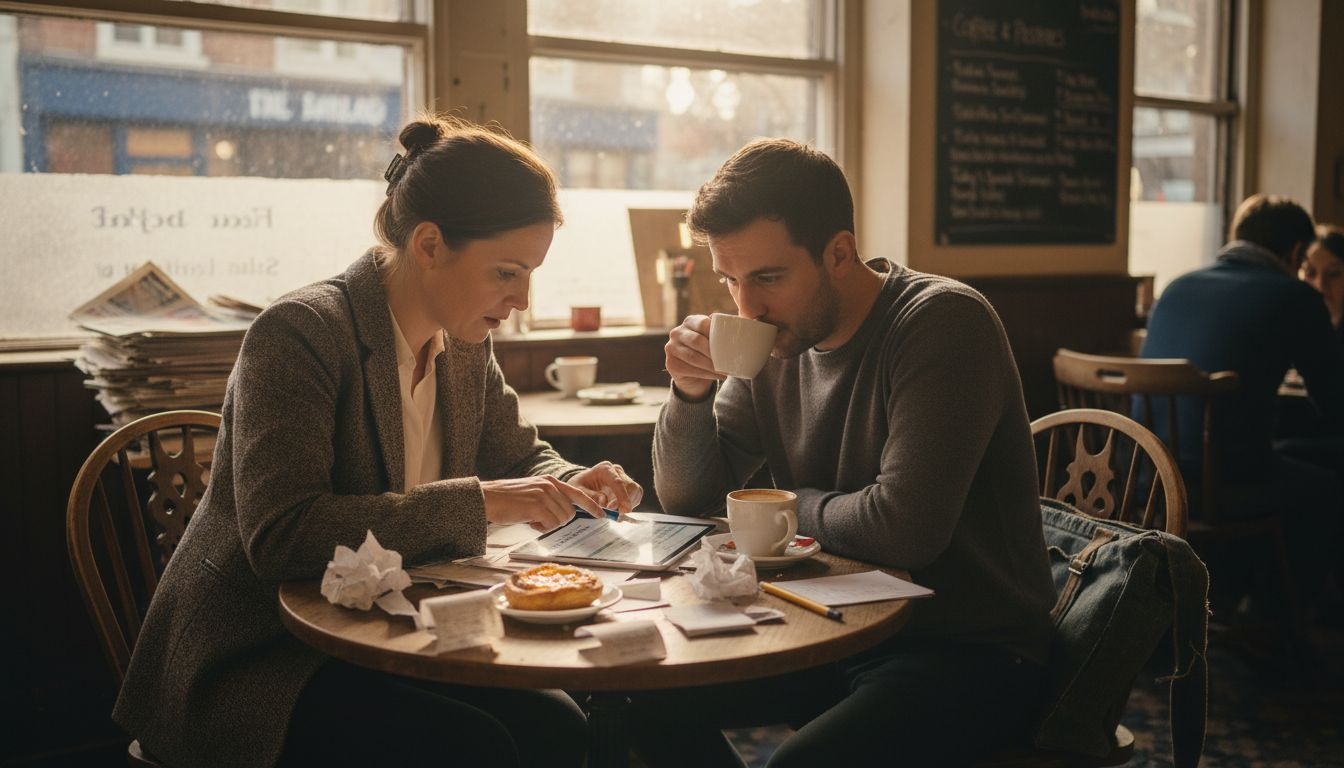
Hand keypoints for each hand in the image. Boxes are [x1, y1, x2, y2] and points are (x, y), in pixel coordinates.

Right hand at [480, 475, 601, 531]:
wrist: (487, 497)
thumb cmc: (508, 499)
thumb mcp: (533, 492)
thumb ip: (550, 498)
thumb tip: (564, 514)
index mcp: (550, 481)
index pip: (577, 494)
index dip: (592, 506)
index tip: (601, 514)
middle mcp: (549, 485)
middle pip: (571, 512)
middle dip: (560, 521)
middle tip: (541, 521)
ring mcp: (544, 494)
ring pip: (562, 519)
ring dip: (549, 525)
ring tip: (532, 519)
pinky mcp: (536, 505)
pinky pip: (551, 524)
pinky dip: (542, 528)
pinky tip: (529, 522)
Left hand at [568, 461, 643, 518]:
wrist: (581, 485)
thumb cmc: (579, 487)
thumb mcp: (578, 492)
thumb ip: (589, 497)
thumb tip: (603, 501)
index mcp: (604, 468)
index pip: (618, 482)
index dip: (621, 496)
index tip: (621, 509)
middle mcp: (616, 470)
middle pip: (630, 486)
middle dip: (625, 502)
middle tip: (617, 515)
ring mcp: (623, 477)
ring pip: (635, 491)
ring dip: (628, 504)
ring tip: (616, 515)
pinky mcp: (627, 486)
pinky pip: (635, 496)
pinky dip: (629, 505)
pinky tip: (620, 511)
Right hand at [664, 314, 723, 400]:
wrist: (693, 372)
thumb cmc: (707, 351)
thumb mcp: (713, 338)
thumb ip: (722, 331)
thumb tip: (743, 323)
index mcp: (690, 321)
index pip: (703, 323)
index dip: (716, 333)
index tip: (729, 344)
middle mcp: (677, 332)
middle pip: (697, 341)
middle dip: (714, 352)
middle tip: (728, 360)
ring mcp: (671, 348)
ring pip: (693, 357)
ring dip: (711, 365)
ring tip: (726, 370)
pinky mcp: (671, 364)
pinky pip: (690, 369)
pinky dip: (707, 374)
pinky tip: (719, 376)